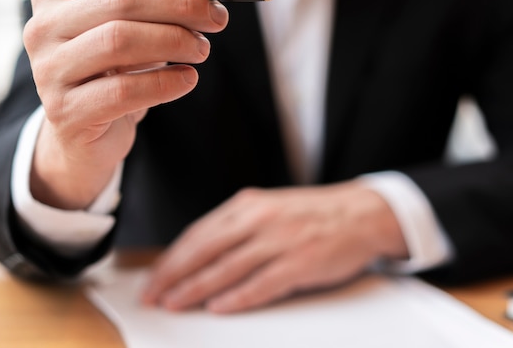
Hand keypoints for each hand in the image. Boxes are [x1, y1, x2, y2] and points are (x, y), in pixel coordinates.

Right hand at [24, 0, 228, 209]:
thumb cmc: (114, 72)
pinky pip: (124, 91)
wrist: (85, 133)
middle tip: (217, 19)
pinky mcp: (67, 112)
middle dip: (180, 5)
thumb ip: (158, 3)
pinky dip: (165, 82)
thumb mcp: (131, 30)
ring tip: (202, 50)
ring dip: (175, 40)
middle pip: (121, 0)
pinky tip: (188, 79)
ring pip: (120, 41)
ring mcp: (50, 71)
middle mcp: (43, 27)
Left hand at [141, 180, 407, 312]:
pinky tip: (220, 308)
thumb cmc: (312, 214)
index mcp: (248, 204)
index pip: (198, 233)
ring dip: (196, 289)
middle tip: (152, 296)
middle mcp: (260, 219)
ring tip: (175, 305)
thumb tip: (199, 255)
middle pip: (204, 250)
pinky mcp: (300, 262)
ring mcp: (280, 240)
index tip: (154, 277)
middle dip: (173, 276)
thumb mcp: (270, 208)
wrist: (360, 213)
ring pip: (227, 268)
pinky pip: (261, 284)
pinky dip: (238, 298)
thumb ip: (237, 228)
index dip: (171, 258)